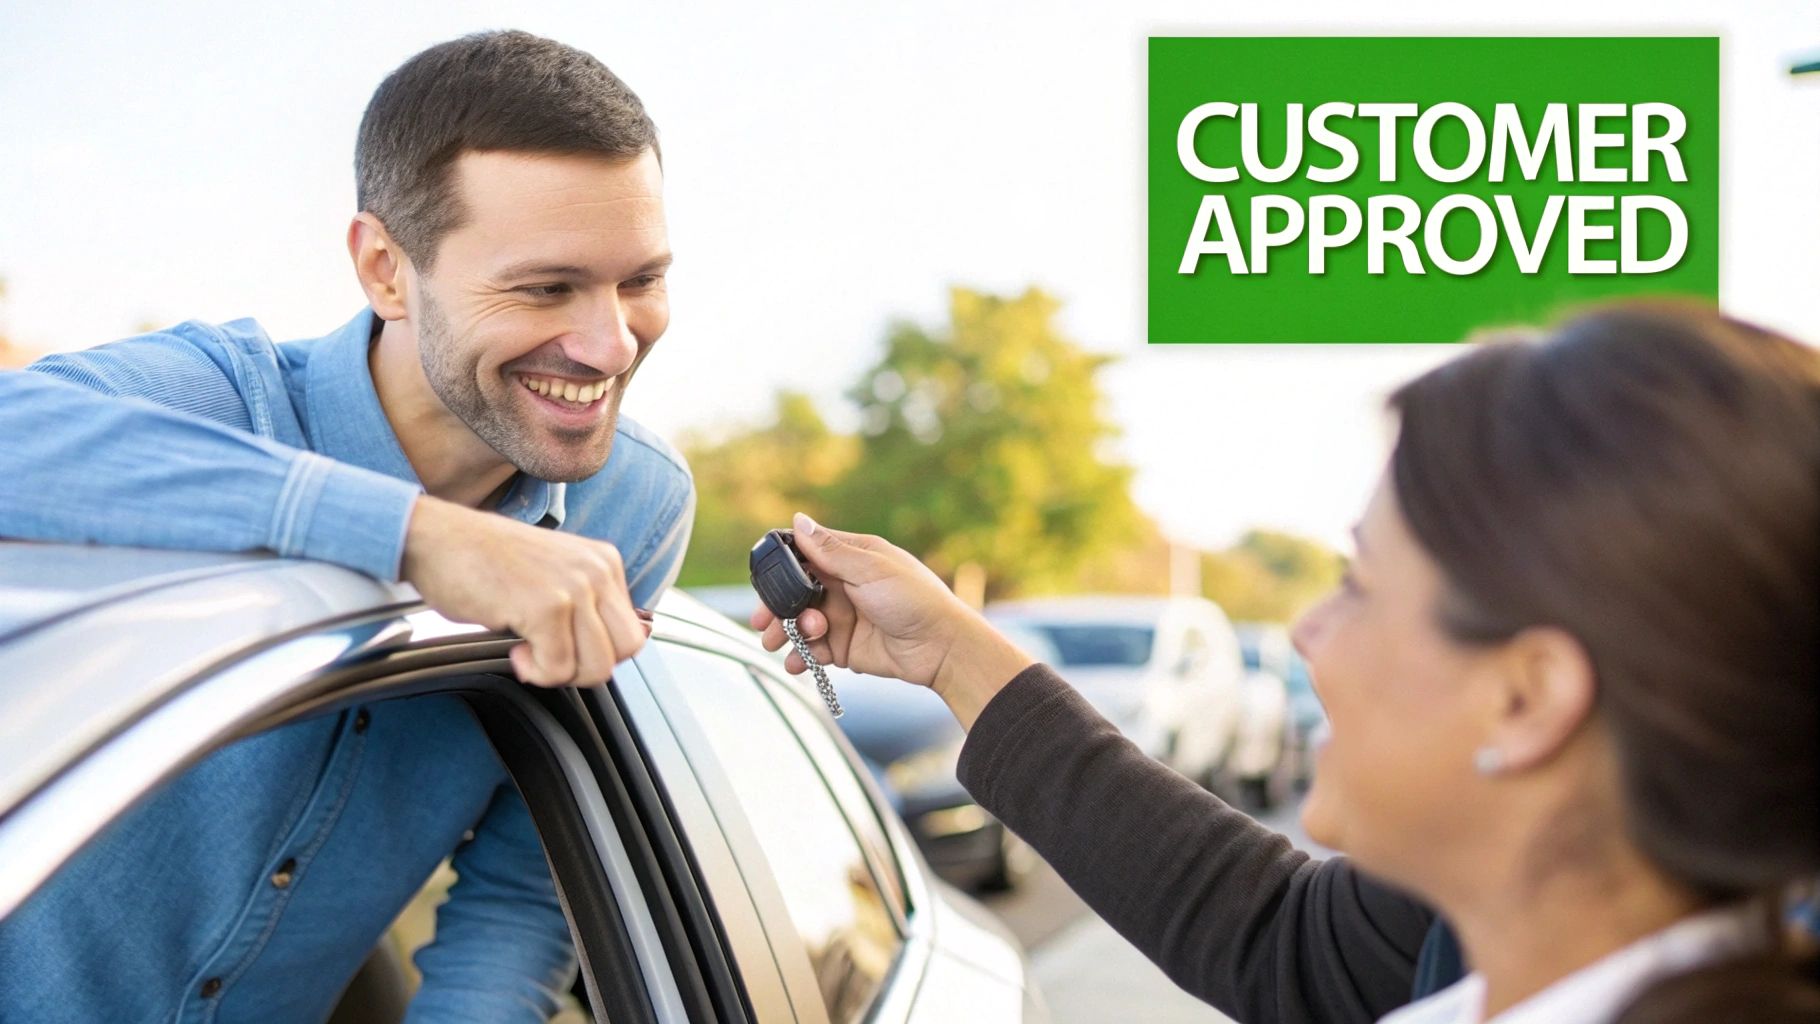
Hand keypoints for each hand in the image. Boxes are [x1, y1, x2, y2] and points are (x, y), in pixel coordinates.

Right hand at [401, 495, 648, 686]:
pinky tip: (515, 650)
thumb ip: (588, 607)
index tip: (563, 644)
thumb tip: (613, 654)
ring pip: (597, 667)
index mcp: (604, 561)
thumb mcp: (553, 575)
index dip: (597, 652)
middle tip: (549, 655)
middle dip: (586, 668)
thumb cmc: (486, 562)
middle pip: (626, 651)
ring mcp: (574, 586)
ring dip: (559, 673)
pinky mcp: (546, 606)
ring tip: (529, 649)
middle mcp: (596, 570)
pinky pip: (558, 668)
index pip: (632, 632)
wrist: (436, 539)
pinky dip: (535, 672)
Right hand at [749, 514, 1033, 726]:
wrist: (942, 648)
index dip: (781, 569)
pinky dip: (800, 655)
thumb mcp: (870, 569)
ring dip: (787, 632)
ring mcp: (844, 617)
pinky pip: (814, 649)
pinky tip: (795, 662)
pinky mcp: (846, 647)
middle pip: (796, 593)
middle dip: (776, 607)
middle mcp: (844, 585)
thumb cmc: (915, 600)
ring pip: (800, 622)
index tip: (764, 582)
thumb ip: (830, 550)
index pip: (805, 555)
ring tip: (782, 642)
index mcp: (852, 558)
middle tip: (763, 621)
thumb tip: (797, 520)